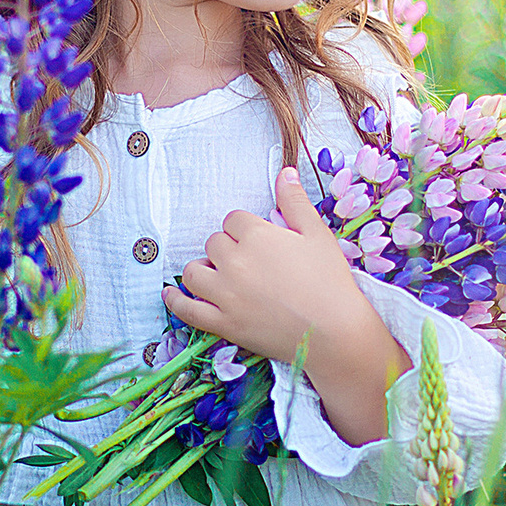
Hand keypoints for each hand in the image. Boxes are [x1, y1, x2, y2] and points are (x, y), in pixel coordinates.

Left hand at [165, 169, 411, 448]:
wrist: (335, 333)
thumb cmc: (330, 282)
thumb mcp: (317, 234)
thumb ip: (296, 202)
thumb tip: (285, 172)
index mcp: (257, 236)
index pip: (234, 220)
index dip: (246, 229)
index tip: (260, 242)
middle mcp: (235, 262)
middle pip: (213, 244)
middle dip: (227, 249)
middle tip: (250, 263)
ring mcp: (225, 295)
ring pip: (193, 272)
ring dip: (202, 269)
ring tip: (217, 274)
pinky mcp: (223, 324)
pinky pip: (187, 310)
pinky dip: (175, 301)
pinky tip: (170, 294)